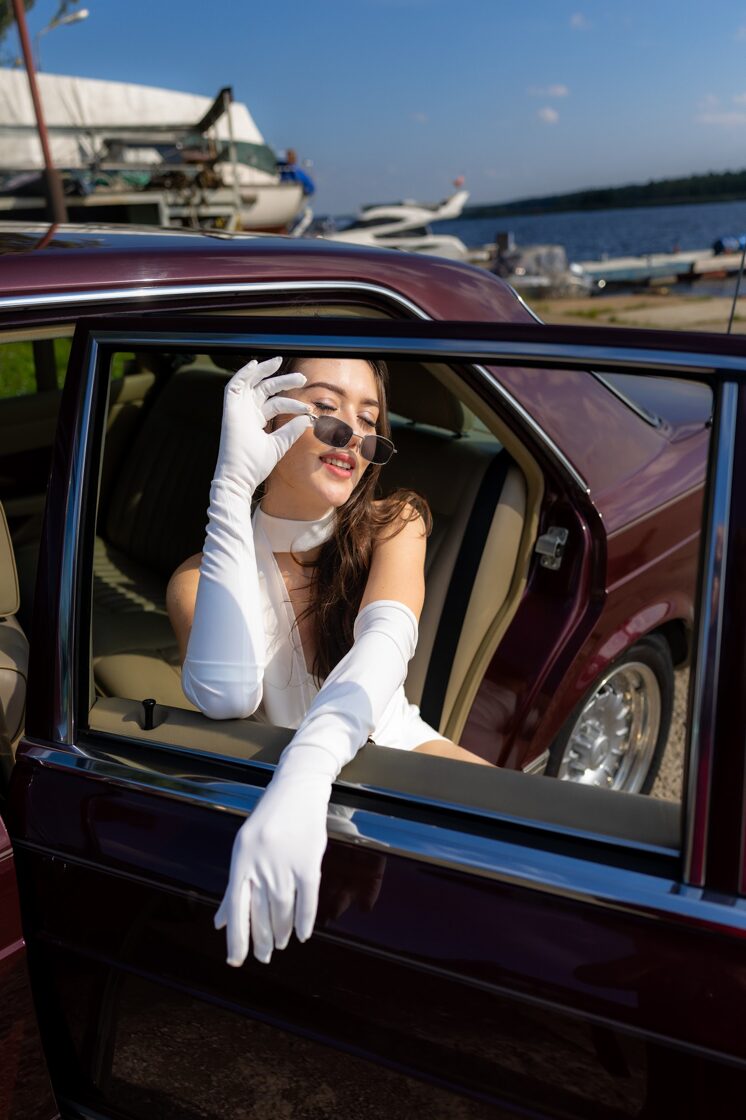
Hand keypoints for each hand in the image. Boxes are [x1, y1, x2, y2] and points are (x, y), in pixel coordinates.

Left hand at [214, 770, 331, 965]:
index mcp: (241, 861)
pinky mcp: (309, 862)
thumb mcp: (244, 848)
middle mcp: (260, 865)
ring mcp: (285, 864)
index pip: (236, 910)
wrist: (297, 788)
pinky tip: (303, 934)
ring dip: (282, 932)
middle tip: (265, 957)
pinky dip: (305, 920)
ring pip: (283, 910)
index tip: (236, 961)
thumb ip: (234, 887)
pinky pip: (307, 899)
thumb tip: (220, 922)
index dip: (236, 939)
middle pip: (261, 914)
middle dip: (262, 940)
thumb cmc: (268, 819)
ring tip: (282, 944)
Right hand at [215, 355, 311, 493]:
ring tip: (279, 361)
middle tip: (302, 378)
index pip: (274, 403)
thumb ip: (291, 431)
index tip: (308, 407)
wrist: (238, 479)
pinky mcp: (229, 412)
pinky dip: (242, 374)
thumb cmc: (254, 466)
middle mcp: (246, 413)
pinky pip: (233, 387)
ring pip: (251, 384)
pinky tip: (255, 364)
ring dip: (264, 372)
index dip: (291, 402)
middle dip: (282, 381)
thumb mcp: (278, 445)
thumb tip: (307, 419)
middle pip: (264, 390)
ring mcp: (237, 412)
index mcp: (255, 421)